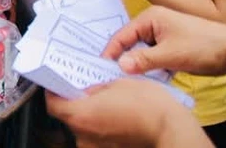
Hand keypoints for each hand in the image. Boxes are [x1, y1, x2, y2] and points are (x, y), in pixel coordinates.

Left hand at [46, 80, 207, 147]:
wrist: (173, 130)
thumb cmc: (147, 104)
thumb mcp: (118, 83)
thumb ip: (96, 88)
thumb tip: (88, 91)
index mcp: (81, 116)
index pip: (53, 105)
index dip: (53, 93)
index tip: (56, 84)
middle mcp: (84, 136)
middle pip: (69, 117)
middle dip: (74, 102)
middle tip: (83, 88)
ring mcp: (97, 147)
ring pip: (85, 128)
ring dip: (89, 115)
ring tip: (103, 101)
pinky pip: (99, 136)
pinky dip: (102, 126)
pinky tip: (114, 115)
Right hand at [103, 6, 225, 75]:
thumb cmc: (203, 46)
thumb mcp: (170, 55)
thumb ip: (143, 60)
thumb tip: (119, 65)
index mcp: (150, 18)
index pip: (122, 35)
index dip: (111, 51)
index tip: (101, 67)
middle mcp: (154, 23)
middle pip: (131, 43)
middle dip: (125, 59)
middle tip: (115, 76)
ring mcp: (164, 34)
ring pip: (142, 51)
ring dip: (140, 64)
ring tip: (132, 79)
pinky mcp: (172, 45)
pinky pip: (154, 56)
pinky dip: (151, 66)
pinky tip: (152, 77)